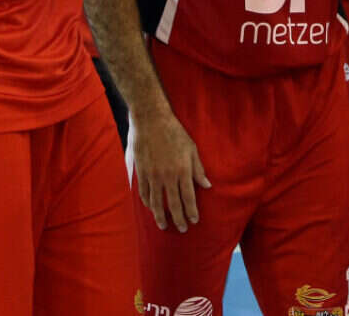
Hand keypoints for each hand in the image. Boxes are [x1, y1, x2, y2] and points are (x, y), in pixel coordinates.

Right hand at [132, 111, 210, 232]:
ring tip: (164, 225)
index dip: (191, 211)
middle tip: (182, 229)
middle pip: (173, 204)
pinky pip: (144, 193)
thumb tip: (207, 185)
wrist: (151, 120)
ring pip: (156, 202)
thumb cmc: (175, 133)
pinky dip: (148, 203)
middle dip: (178, 218)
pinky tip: (151, 208)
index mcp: (183, 170)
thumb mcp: (192, 148)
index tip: (194, 221)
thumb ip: (198, 169)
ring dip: (160, 216)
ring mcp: (153, 175)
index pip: (189, 197)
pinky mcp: (141, 172)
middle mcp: (168, 176)